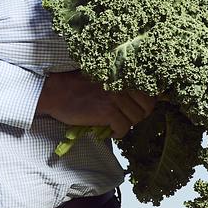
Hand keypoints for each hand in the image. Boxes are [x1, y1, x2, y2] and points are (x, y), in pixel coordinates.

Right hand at [34, 71, 154, 138]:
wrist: (57, 91)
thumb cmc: (77, 85)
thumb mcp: (105, 78)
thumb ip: (121, 83)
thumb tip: (137, 99)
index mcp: (124, 74)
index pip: (150, 93)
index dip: (145, 105)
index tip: (135, 109)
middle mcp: (123, 84)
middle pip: (147, 108)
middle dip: (138, 116)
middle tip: (125, 118)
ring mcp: (117, 98)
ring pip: (136, 119)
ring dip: (126, 124)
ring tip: (115, 124)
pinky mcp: (108, 111)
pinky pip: (123, 129)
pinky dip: (118, 133)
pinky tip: (109, 131)